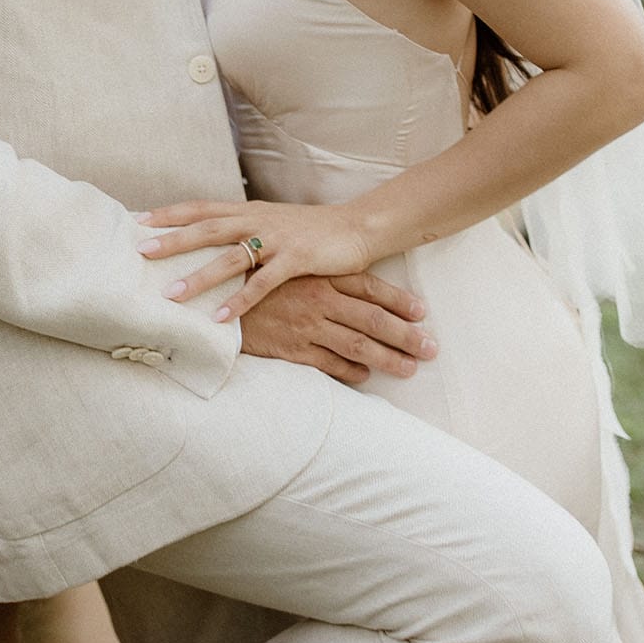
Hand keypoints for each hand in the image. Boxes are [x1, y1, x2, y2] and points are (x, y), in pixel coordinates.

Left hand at [137, 197, 376, 323]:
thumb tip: (211, 239)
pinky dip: (239, 300)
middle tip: (141, 252)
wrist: (357, 227)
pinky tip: (219, 316)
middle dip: (173, 240)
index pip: (202, 208)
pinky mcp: (296, 259)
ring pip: (229, 257)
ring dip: (198, 276)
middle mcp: (258, 220)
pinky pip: (261, 283)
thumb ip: (243, 229)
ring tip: (171, 294)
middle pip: (207, 228)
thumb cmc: (311, 230)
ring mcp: (277, 239)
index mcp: (249, 210)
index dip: (171, 213)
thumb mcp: (272, 222)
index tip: (139, 220)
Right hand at [241, 273, 437, 385]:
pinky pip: (330, 364)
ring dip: (388, 358)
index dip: (399, 301)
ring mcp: (307, 326)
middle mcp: (318, 299)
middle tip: (432, 348)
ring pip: (358, 345)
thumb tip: (348, 283)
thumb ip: (317, 272)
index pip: (370, 287)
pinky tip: (367, 376)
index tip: (422, 312)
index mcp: (319, 275)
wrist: (211, 298)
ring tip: (410, 368)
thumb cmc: (250, 279)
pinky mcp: (292, 349)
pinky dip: (351, 371)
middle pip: (373, 319)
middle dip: (406, 335)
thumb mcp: (286, 266)